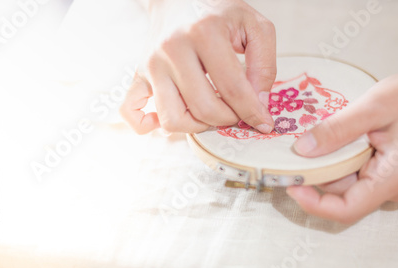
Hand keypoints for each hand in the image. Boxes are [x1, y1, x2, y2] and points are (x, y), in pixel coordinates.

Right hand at [120, 0, 275, 133]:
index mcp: (204, 33)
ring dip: (198, 126)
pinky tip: (172, 118)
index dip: (253, 112)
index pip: (233, 89)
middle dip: (229, 118)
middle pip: (204, 109)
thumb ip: (265, 64)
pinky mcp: (138, 74)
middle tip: (236, 110)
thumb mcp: (254, 26)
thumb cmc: (217, 12)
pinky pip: (132, 111)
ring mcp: (151, 64)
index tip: (263, 123)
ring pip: (173, 119)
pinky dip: (149, 125)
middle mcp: (172, 49)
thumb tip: (259, 103)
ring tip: (211, 112)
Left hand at [286, 66, 397, 223]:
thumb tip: (301, 151)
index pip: (346, 209)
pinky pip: (355, 171)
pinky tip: (332, 137)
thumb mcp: (374, 107)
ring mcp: (390, 180)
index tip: (289, 183)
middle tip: (292, 150)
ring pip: (346, 182)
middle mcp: (392, 187)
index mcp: (393, 178)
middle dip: (316, 174)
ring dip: (327, 163)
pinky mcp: (386, 171)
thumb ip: (337, 130)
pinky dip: (338, 157)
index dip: (313, 202)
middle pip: (342, 194)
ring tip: (315, 136)